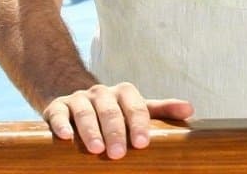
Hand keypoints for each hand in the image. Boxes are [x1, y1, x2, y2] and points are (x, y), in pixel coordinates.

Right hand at [42, 82, 193, 158]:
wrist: (75, 98)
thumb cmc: (114, 110)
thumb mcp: (138, 108)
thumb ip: (163, 110)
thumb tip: (190, 110)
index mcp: (124, 93)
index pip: (136, 107)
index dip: (139, 125)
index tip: (143, 143)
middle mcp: (102, 93)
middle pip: (110, 110)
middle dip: (115, 132)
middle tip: (118, 154)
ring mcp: (78, 99)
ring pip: (85, 112)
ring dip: (90, 131)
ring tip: (96, 150)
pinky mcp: (56, 106)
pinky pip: (58, 113)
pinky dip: (61, 124)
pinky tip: (65, 137)